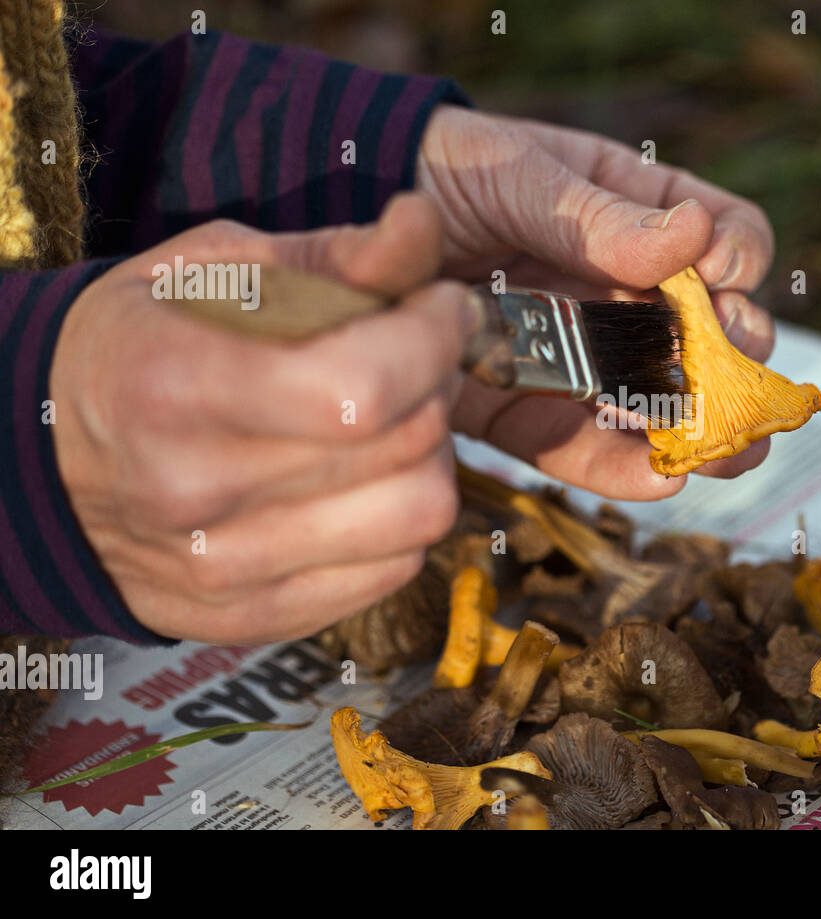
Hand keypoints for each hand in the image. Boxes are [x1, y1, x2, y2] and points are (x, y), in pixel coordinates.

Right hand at [49, 195, 473, 643]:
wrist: (41, 458)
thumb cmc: (140, 343)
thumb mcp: (213, 267)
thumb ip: (332, 254)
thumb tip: (423, 223)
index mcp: (178, 385)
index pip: (362, 389)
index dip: (432, 338)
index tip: (441, 305)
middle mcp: (198, 490)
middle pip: (406, 448)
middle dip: (437, 382)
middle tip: (414, 353)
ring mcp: (226, 567)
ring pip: (417, 519)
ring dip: (428, 457)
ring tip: (392, 421)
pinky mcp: (256, 614)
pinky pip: (394, 570)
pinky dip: (399, 517)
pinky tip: (362, 478)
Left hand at [418, 106, 777, 499]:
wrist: (343, 207)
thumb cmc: (443, 168)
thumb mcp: (522, 174)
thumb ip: (600, 218)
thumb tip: (697, 238)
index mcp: (637, 214)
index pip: (723, 236)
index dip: (737, 260)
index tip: (721, 279)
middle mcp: (619, 290)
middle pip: (706, 333)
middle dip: (733, 364)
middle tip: (735, 382)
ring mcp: (575, 352)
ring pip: (655, 402)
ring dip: (698, 432)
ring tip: (727, 454)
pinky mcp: (521, 405)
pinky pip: (575, 443)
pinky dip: (616, 466)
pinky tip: (658, 478)